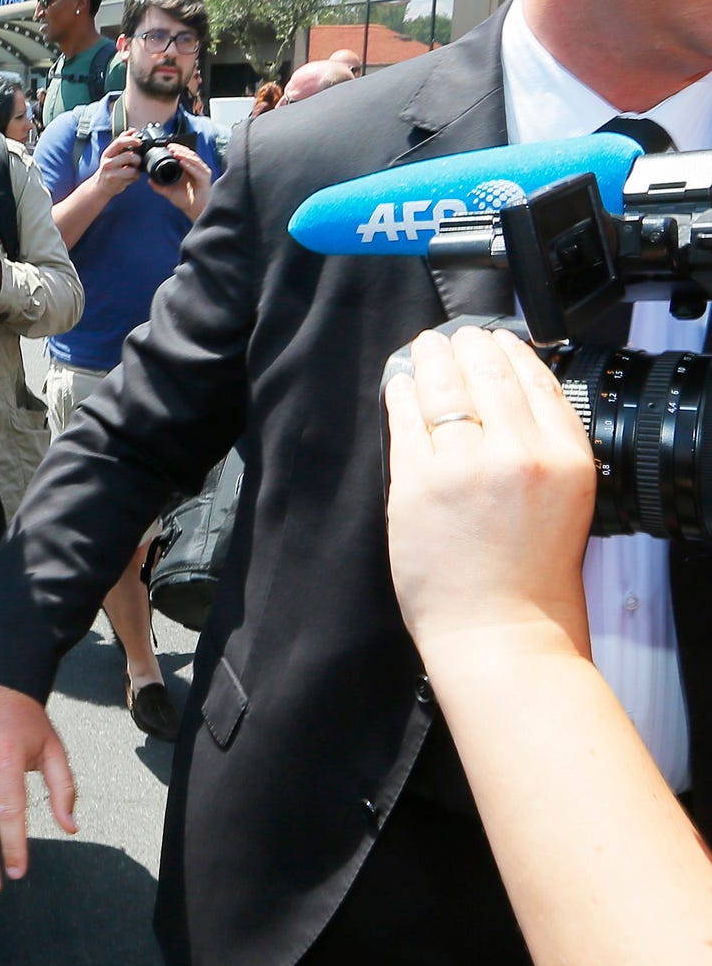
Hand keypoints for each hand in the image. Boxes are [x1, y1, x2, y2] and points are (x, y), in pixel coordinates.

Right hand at [89, 132, 144, 199]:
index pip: (119, 142)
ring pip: (131, 168)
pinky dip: (135, 177)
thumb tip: (132, 130)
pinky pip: (132, 177)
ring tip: (134, 170)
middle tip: (137, 161)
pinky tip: (131, 177)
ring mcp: (111, 172)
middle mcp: (108, 162)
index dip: (131, 140)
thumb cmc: (108, 169)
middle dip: (137, 159)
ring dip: (137, 169)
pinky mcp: (116, 180)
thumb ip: (121, 141)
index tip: (139, 141)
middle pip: (128, 156)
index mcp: (108, 152)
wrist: (100, 186)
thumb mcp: (111, 154)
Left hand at [149, 142, 213, 218]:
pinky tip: (183, 162)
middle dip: (180, 150)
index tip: (168, 146)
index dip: (177, 149)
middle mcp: (197, 169)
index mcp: (190, 169)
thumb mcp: (169, 192)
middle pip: (189, 155)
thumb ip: (159, 186)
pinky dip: (190, 165)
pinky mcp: (205, 179)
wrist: (194, 211)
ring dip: (184, 155)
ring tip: (175, 152)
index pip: (184, 155)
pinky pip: (197, 170)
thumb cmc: (186, 201)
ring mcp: (202, 173)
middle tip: (170, 147)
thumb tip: (149, 180)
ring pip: (194, 160)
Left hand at [384, 326, 594, 661]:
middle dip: (467, 347)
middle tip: (454, 336)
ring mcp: (463, 466)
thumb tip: (505, 407)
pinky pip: (406, 422)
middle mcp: (517, 453)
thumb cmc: (531, 578)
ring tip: (424, 349)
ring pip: (443, 390)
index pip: (537, 382)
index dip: (511, 353)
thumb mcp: (565, 501)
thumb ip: (540, 450)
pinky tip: (400, 385)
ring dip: (431, 361)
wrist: (501, 628)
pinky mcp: (417, 482)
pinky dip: (402, 395)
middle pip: (488, 376)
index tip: (497, 341)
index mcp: (564, 457)